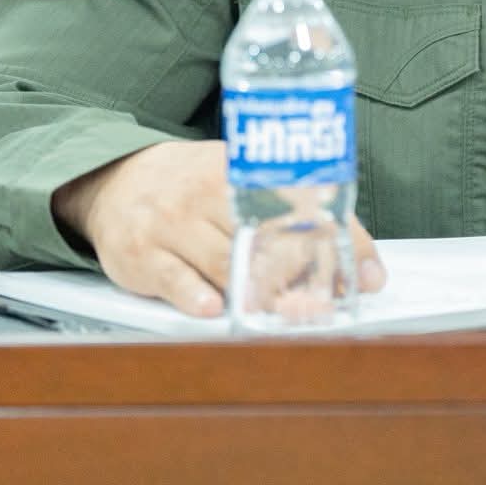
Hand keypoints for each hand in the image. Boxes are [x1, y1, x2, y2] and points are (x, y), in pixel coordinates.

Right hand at [52, 140, 384, 317]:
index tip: (370, 274)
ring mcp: (172, 223)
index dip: (344, 240)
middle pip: (266, 237)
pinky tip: (215, 310)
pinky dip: (198, 297)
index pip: (305, 204)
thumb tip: (351, 255)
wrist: (114, 181)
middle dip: (305, 275)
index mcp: (239, 170)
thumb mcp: (235, 178)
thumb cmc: (191, 186)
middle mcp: (205, 192)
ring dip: (259, 294)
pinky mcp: (143, 255)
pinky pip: (176, 279)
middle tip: (331, 304)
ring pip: (225, 262)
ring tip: (286, 314)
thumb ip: (288, 208)